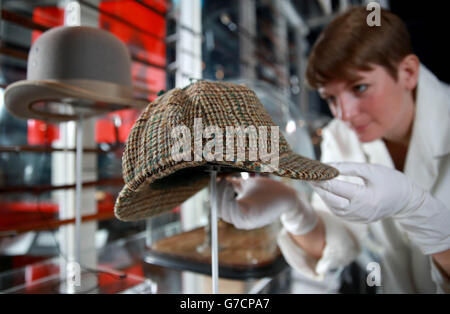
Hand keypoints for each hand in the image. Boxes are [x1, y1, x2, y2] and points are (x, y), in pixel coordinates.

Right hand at [216, 176, 317, 233]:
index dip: (215, 194)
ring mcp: (245, 221)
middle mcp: (241, 221)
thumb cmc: (268, 191)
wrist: (286, 196)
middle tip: (220, 180)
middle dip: (217, 194)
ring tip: (227, 182)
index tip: (216, 181)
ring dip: (222, 194)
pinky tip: (230, 186)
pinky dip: (227, 197)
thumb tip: (218, 178)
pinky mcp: (250, 217)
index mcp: (240, 215)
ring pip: (224, 210)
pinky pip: (231, 210)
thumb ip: (233, 185)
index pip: (218, 208)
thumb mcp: (247, 187)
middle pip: (219, 210)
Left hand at [311, 162, 449, 253]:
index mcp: (364, 198)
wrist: (407, 201)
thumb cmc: (391, 181)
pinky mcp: (358, 220)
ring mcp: (358, 218)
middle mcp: (359, 211)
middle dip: (319, 187)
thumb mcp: (371, 170)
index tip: (311, 170)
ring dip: (323, 195)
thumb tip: (328, 166)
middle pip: (331, 199)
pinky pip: (339, 212)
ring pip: (333, 207)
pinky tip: (326, 192)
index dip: (321, 178)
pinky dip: (331, 202)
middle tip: (308, 176)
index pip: (336, 187)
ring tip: (315, 183)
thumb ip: (348, 167)